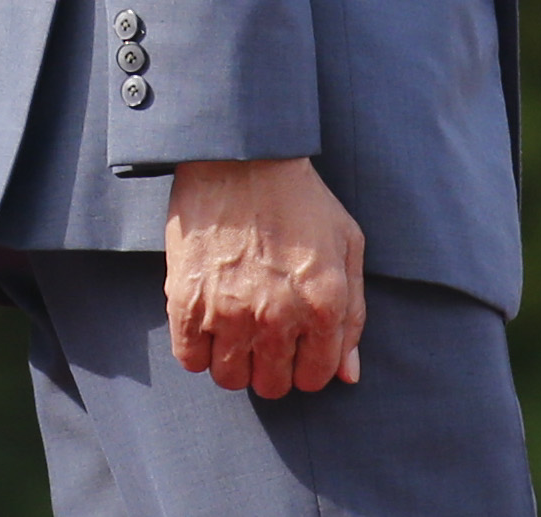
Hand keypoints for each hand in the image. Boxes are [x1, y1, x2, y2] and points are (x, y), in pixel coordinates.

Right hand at [164, 157, 366, 399]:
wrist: (240, 155)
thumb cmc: (298, 196)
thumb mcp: (346, 245)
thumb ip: (353, 315)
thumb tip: (347, 375)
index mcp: (324, 306)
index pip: (316, 377)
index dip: (307, 365)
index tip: (296, 345)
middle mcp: (278, 318)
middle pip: (273, 385)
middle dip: (273, 366)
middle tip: (264, 335)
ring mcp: (230, 313)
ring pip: (230, 378)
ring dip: (235, 361)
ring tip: (235, 329)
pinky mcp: (187, 302)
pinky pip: (190, 359)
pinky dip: (198, 351)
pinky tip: (207, 324)